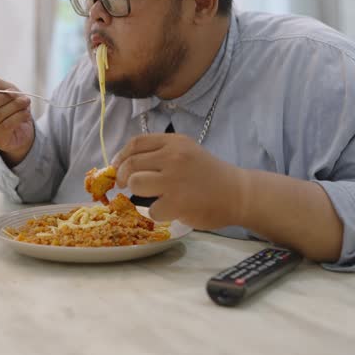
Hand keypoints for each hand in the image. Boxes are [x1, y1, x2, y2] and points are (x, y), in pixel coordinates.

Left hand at [113, 133, 246, 229]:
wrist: (238, 192)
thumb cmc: (209, 173)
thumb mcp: (187, 151)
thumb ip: (161, 153)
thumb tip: (126, 163)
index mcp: (174, 142)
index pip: (136, 143)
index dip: (121, 156)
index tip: (117, 167)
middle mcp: (173, 157)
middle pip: (132, 164)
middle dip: (123, 177)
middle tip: (126, 185)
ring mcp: (174, 180)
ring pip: (136, 184)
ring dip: (137, 194)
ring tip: (150, 197)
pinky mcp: (178, 203)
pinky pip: (152, 209)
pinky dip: (157, 213)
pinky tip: (169, 210)